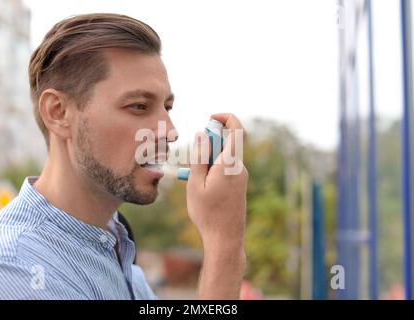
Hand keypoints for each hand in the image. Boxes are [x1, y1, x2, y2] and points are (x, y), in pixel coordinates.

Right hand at [186, 113, 247, 250]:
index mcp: (230, 164)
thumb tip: (202, 134)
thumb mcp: (195, 184)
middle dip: (208, 145)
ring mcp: (241, 177)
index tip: (210, 118)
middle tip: (192, 161)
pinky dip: (213, 171)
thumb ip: (199, 157)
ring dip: (208, 161)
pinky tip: (202, 188)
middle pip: (226, 144)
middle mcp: (240, 168)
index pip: (237, 130)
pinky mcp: (239, 185)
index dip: (226, 118)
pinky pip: (226, 169)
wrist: (225, 239)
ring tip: (194, 181)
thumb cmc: (208, 213)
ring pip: (224, 158)